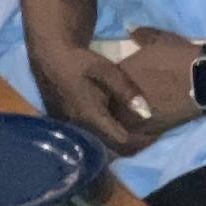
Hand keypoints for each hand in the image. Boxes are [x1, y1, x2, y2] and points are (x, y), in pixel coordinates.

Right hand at [29, 16, 157, 150]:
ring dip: (118, 144)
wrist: (50, 56)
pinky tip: (116, 127)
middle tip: (149, 136)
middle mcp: (79, 129)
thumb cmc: (80, 61)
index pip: (121, 141)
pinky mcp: (65, 126)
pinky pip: (89, 140)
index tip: (156, 134)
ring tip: (137, 133)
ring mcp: (70, 129)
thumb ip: (127, 90)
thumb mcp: (107, 70)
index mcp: (90, 117)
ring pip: (99, 146)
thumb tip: (147, 113)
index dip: (141, 141)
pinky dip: (105, 138)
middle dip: (132, 146)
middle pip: (111, 149)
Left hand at [109, 28, 203, 143]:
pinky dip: (136, 132)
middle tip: (118, 102)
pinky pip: (135, 135)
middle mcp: (122, 98)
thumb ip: (141, 34)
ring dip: (121, 119)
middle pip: (106, 105)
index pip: (101, 82)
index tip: (111, 84)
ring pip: (118, 122)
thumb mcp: (160, 39)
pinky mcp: (151, 131)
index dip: (105, 84)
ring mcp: (135, 116)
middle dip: (110, 103)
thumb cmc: (181, 56)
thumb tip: (129, 28)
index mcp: (120, 74)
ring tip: (131, 116)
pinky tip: (143, 126)